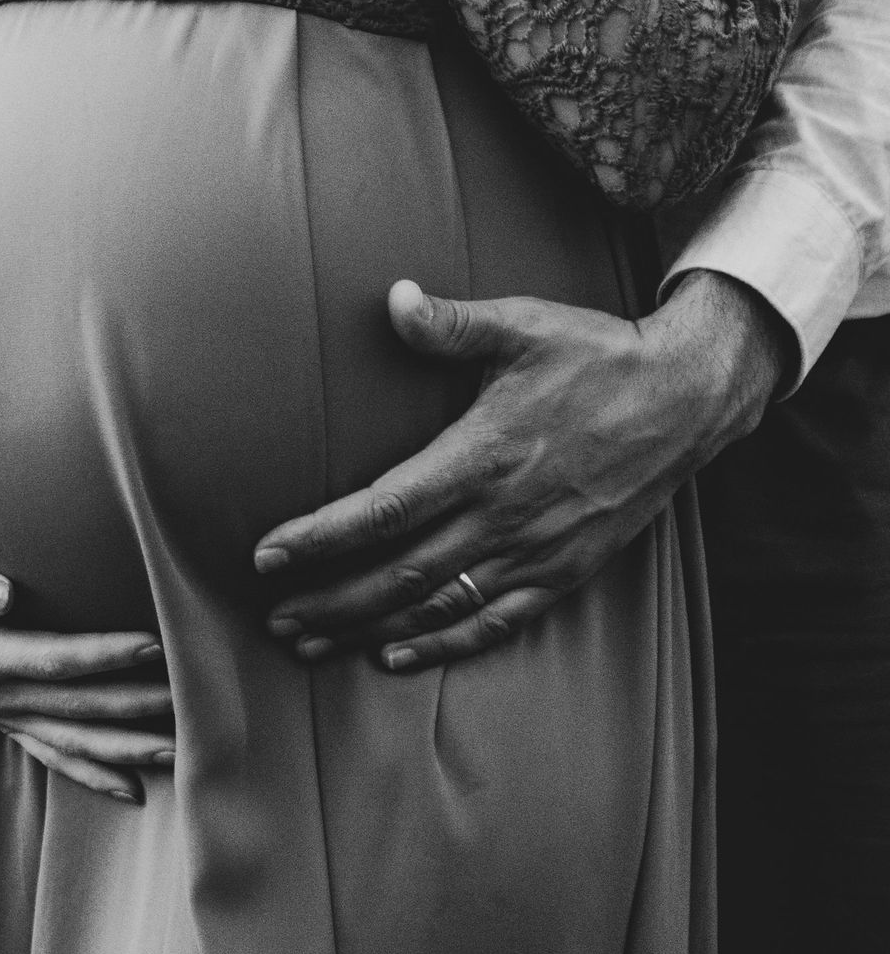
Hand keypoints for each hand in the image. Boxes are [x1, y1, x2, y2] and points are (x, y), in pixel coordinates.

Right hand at [0, 531, 173, 803]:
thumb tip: (0, 594)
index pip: (52, 658)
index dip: (104, 654)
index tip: (154, 643)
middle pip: (73, 706)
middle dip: (135, 707)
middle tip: (194, 702)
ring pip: (69, 739)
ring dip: (125, 749)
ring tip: (181, 752)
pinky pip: (49, 753)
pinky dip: (90, 773)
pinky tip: (133, 790)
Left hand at [254, 271, 788, 667]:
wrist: (687, 398)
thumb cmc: (598, 355)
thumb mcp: (524, 325)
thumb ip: (452, 323)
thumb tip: (394, 299)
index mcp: (482, 455)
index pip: (382, 510)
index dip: (319, 539)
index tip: (267, 556)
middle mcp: (503, 514)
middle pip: (397, 573)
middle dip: (329, 600)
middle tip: (275, 617)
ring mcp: (535, 550)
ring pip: (437, 605)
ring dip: (368, 628)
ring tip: (312, 644)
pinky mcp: (565, 571)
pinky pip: (494, 621)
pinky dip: (442, 643)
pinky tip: (397, 653)